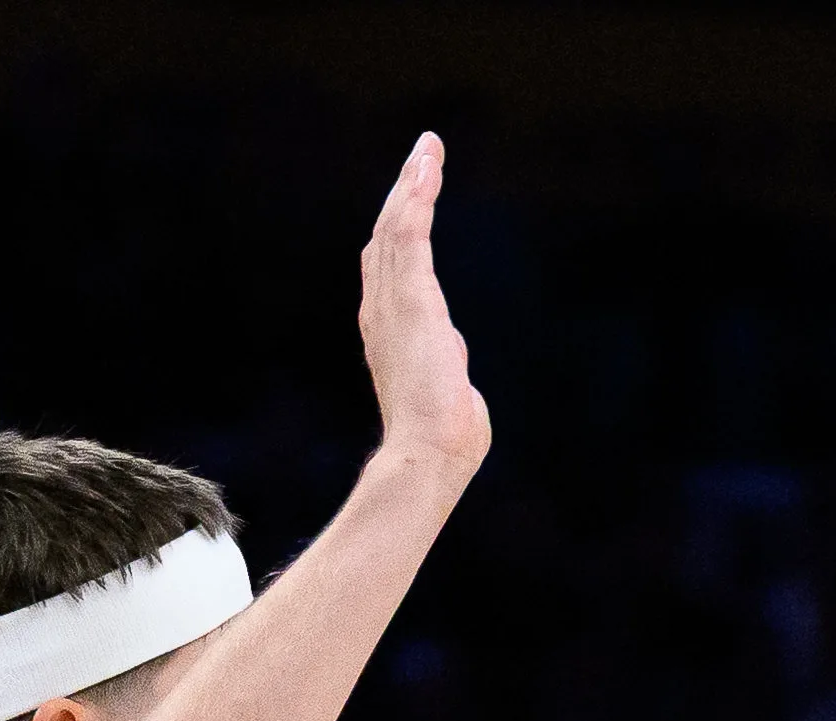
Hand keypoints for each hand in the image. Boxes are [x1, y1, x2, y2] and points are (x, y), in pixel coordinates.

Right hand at [355, 136, 490, 478]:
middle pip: (388, 236)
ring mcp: (393, 303)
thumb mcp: (445, 388)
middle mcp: (383, 309)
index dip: (401, 226)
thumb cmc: (442, 439)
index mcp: (390, 329)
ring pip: (397, 227)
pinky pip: (410, 234)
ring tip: (428, 149)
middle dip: (405, 192)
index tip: (414, 196)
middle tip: (423, 156)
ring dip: (413, 184)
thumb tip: (452, 355)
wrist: (429, 455)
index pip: (392, 266)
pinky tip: (426, 169)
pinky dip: (418, 198)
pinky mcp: (412, 299)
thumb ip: (446, 363)